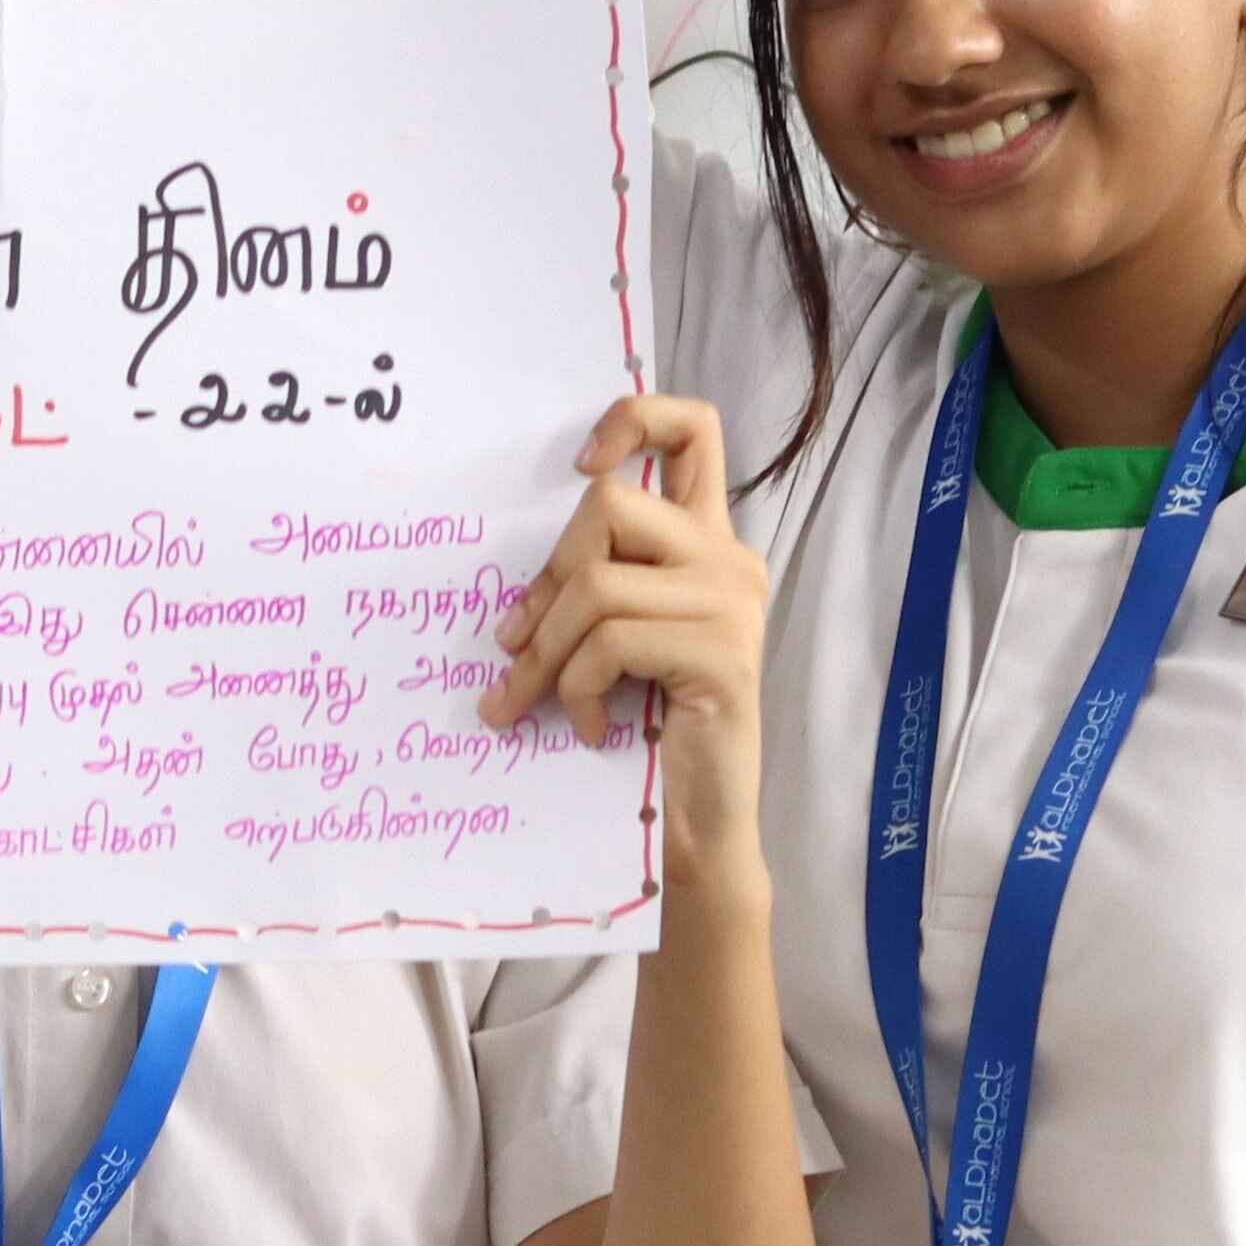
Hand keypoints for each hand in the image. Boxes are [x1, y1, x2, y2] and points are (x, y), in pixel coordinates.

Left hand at [478, 395, 770, 882]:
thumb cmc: (647, 733)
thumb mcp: (613, 644)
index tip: (578, 463)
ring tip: (532, 702)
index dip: (634, 418)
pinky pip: (612, 640)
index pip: (694, 429)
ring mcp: (733, 605)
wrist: (696, 827)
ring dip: (546, 652)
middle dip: (546, 579)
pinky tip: (591, 725)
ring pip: (597, 582)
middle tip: (517, 647)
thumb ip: (591, 591)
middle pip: (611, 505)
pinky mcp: (722, 656)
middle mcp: (731, 561)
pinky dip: (578, 686)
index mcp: (708, 544)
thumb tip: (512, 609)